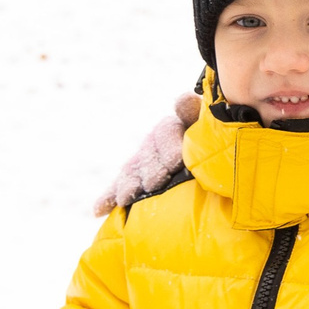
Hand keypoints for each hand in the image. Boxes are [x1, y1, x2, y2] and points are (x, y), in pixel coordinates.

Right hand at [94, 93, 199, 215]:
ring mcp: (141, 162)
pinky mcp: (133, 180)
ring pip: (131, 172)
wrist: (209, 160)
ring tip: (127, 197)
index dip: (170, 147)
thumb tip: (182, 98)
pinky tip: (98, 210)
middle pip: (147, 155)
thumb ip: (193, 112)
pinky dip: (107, 198)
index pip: (167, 132)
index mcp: (172, 127)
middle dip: (151, 170)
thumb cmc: (209, 139)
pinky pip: (117, 188)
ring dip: (128, 185)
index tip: (176, 162)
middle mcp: (153, 143)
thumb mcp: (205, 124)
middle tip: (154, 183)